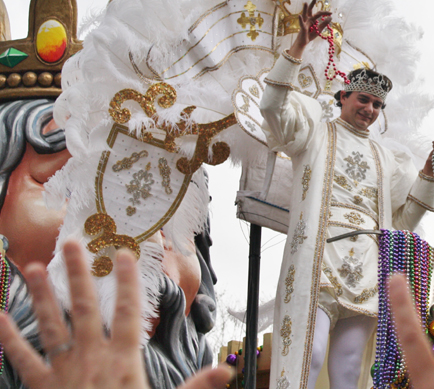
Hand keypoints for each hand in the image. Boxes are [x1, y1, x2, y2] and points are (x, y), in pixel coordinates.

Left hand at [0, 240, 232, 388]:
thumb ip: (196, 387)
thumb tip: (226, 372)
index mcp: (122, 361)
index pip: (129, 313)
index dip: (128, 282)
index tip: (125, 255)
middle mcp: (90, 358)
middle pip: (84, 307)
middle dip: (79, 274)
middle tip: (71, 244)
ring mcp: (62, 371)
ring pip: (51, 325)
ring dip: (43, 296)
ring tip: (36, 267)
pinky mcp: (41, 386)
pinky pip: (23, 359)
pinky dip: (9, 339)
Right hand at [288, 0, 332, 59]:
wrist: (304, 42)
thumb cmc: (310, 35)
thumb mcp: (319, 29)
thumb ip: (324, 23)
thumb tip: (331, 17)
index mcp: (312, 19)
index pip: (319, 14)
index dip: (325, 13)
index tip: (331, 13)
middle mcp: (308, 19)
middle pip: (310, 10)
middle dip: (312, 4)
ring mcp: (304, 23)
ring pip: (304, 14)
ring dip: (305, 9)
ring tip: (305, 3)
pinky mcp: (302, 28)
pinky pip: (301, 23)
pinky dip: (301, 19)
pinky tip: (299, 15)